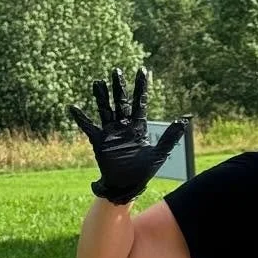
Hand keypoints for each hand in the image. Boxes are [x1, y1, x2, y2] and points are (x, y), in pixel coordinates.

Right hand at [68, 66, 185, 204]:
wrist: (127, 186)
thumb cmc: (143, 171)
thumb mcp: (159, 153)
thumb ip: (170, 137)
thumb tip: (185, 120)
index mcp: (138, 127)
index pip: (140, 103)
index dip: (141, 88)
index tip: (142, 71)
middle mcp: (123, 126)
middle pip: (121, 102)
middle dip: (119, 87)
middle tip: (117, 71)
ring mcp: (110, 132)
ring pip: (106, 110)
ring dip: (102, 97)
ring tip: (98, 82)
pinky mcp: (99, 141)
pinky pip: (88, 127)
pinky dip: (81, 118)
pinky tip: (73, 108)